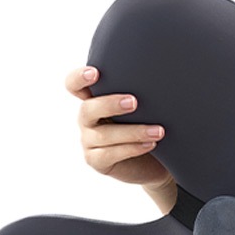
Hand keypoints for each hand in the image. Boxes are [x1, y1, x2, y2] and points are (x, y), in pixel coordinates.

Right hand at [65, 66, 174, 191]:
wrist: (156, 160)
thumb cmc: (149, 124)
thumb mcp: (144, 106)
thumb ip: (140, 91)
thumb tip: (159, 75)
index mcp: (94, 99)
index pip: (75, 85)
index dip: (79, 78)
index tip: (95, 72)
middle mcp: (87, 119)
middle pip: (87, 109)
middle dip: (110, 104)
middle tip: (134, 102)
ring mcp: (89, 141)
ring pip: (104, 135)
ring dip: (133, 132)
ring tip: (158, 131)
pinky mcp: (96, 161)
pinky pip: (110, 154)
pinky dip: (132, 148)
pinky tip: (150, 144)